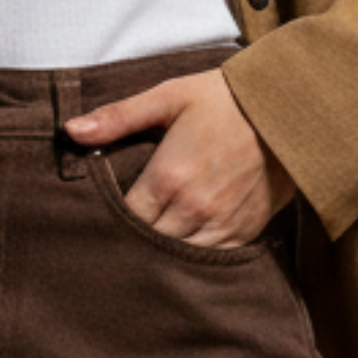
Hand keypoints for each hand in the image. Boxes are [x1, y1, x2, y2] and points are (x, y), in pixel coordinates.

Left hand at [64, 66, 294, 246]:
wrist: (287, 110)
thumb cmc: (223, 99)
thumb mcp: (168, 97)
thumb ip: (118, 118)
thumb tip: (71, 131)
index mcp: (168, 177)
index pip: (124, 220)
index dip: (110, 222)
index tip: (100, 220)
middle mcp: (193, 208)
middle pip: (148, 244)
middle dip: (133, 241)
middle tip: (119, 237)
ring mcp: (220, 224)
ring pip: (177, 258)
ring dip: (162, 254)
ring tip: (148, 247)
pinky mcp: (244, 232)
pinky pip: (210, 260)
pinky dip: (194, 258)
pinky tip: (182, 249)